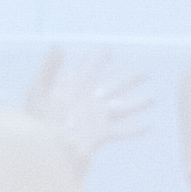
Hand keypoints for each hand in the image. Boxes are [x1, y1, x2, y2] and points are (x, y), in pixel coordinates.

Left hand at [18, 46, 155, 169]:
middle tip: (145, 74)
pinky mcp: (101, 133)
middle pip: (114, 86)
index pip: (90, 67)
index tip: (110, 49)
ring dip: (139, 103)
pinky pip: (122, 130)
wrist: (42, 145)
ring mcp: (97, 117)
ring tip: (154, 98)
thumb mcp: (39, 88)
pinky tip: (149, 127)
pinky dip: (136, 130)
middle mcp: (89, 101)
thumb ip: (50, 68)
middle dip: (129, 80)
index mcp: (75, 88)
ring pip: (123, 107)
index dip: (99, 58)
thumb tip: (58, 46)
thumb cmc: (36, 118)